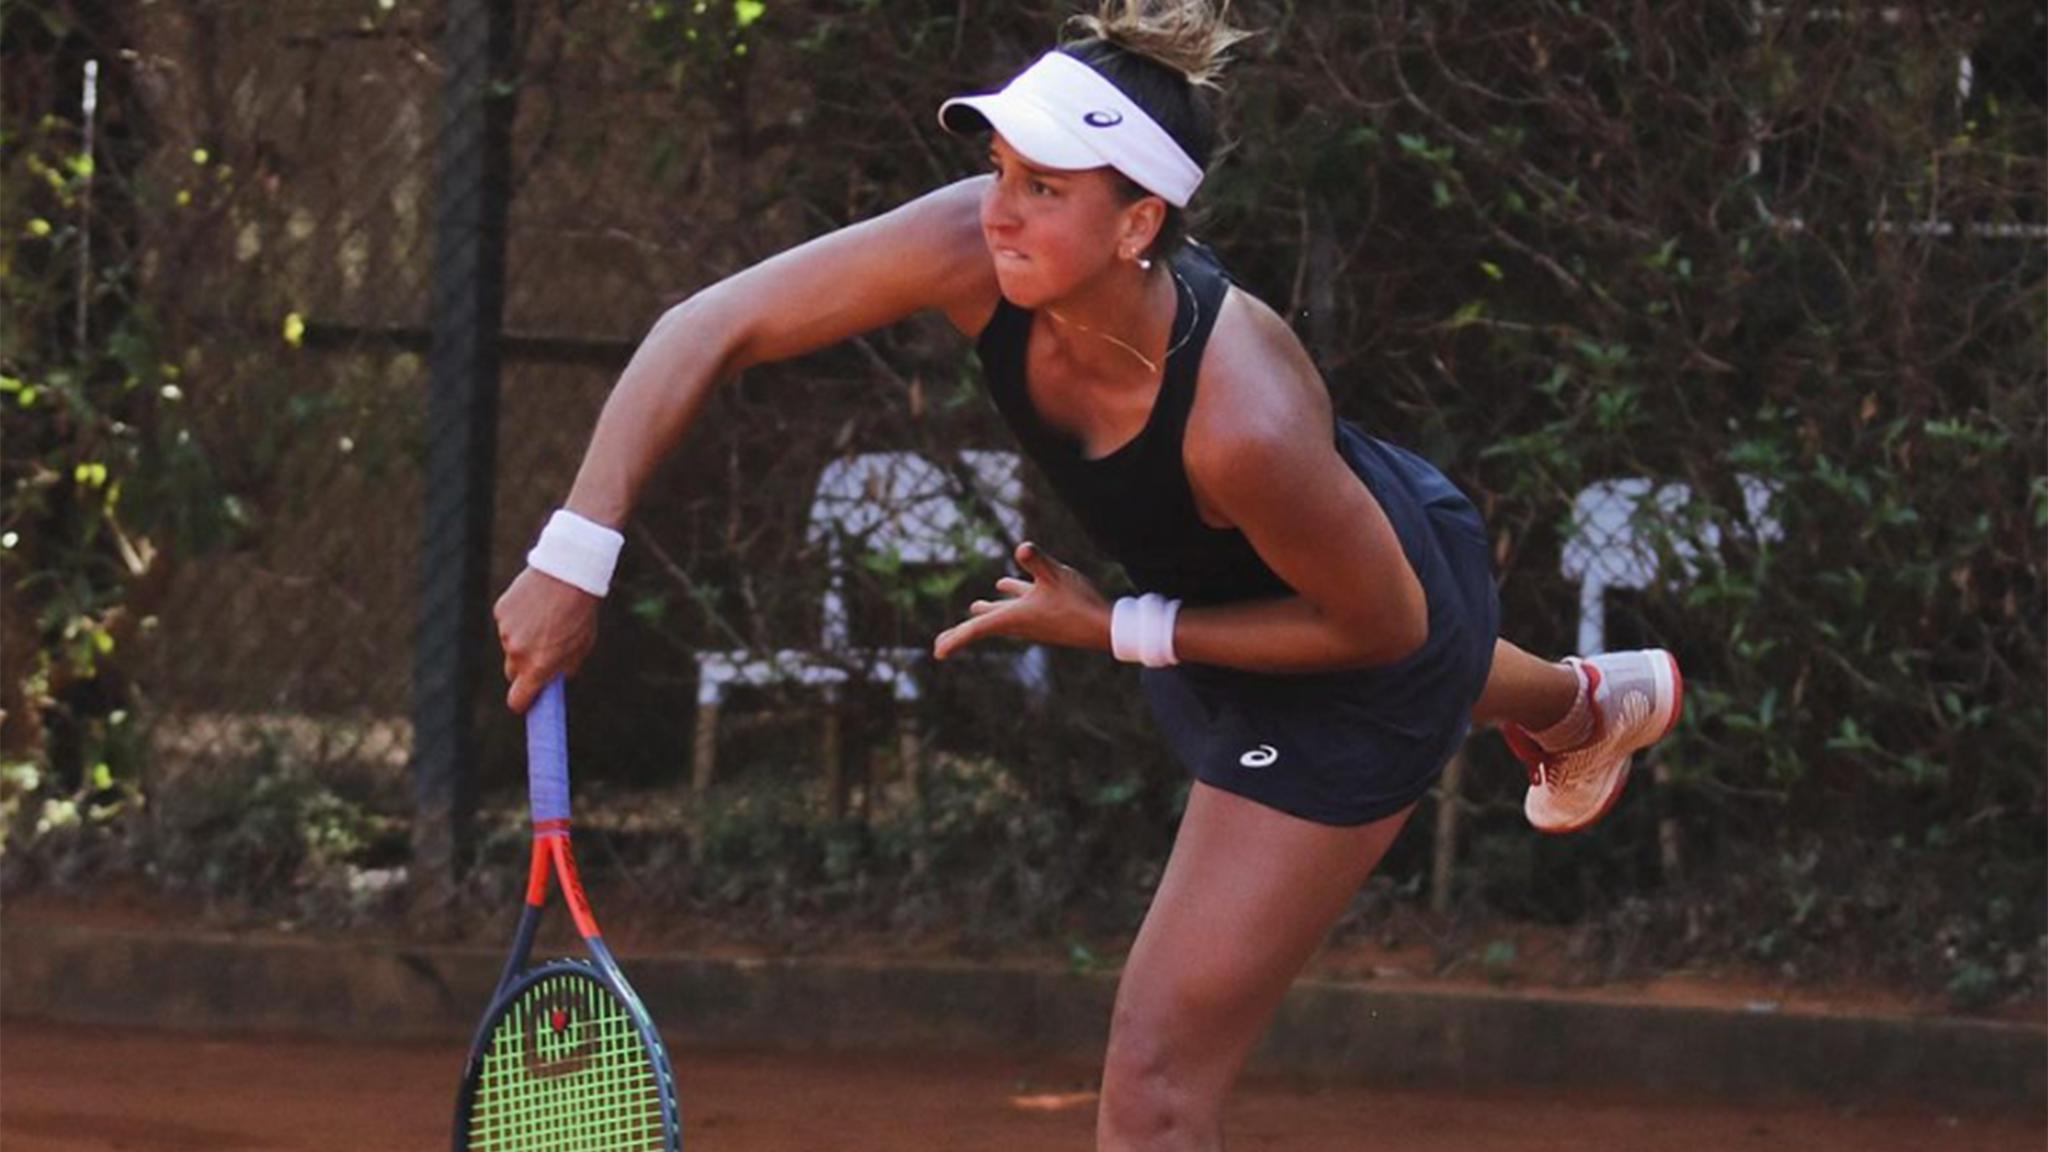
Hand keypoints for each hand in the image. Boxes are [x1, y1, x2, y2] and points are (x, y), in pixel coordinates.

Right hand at [494, 567, 599, 711]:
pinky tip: (535, 604)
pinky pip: (507, 623)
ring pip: (510, 645)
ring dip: (524, 639)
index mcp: (538, 666)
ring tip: (545, 618)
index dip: (523, 703)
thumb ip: (563, 668)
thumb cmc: (580, 612)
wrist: (569, 572)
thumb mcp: (581, 646)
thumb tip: (551, 680)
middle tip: (542, 653)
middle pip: (512, 673)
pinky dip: (518, 619)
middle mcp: (517, 652)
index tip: (528, 701)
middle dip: (524, 669)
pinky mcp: (500, 611)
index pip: (517, 700)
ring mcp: (506, 631)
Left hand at [933, 541, 1110, 660]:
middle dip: (962, 634)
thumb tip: (1022, 547)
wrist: (1105, 627)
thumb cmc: (1080, 603)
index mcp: (1015, 618)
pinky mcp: (1046, 615)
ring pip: (1002, 617)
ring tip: (974, 606)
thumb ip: (1038, 561)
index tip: (937, 653)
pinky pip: (1020, 607)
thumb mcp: (1057, 575)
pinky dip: (1010, 598)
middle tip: (941, 646)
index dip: (955, 639)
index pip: (977, 630)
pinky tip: (1007, 583)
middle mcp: (1020, 623)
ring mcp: (1033, 621)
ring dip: (986, 613)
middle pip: (984, 628)